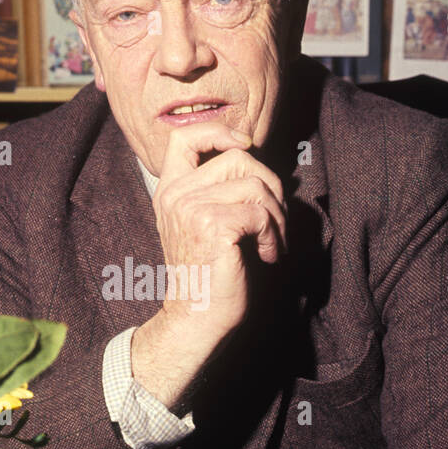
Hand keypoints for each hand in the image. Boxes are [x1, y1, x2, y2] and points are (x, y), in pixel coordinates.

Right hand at [132, 120, 286, 408]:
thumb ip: (220, 188)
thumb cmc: (210, 273)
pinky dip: (274, 235)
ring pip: (255, 185)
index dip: (221, 131)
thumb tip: (254, 154)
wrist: (197, 318)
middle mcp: (175, 195)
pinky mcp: (211, 226)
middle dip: (270, 186)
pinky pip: (259, 212)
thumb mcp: (208, 221)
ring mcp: (190, 209)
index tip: (246, 146)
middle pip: (238, 158)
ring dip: (276, 215)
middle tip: (274, 221)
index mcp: (170, 190)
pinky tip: (266, 255)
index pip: (185, 136)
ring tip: (272, 241)